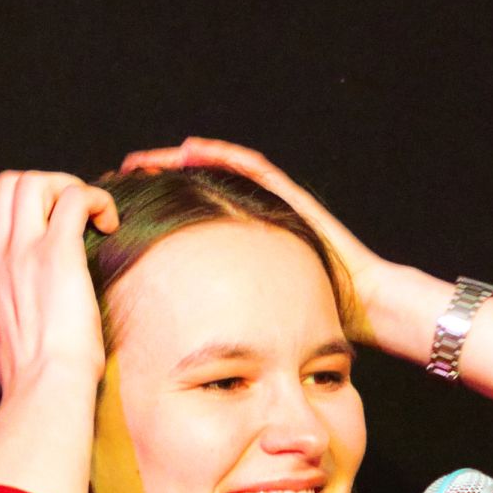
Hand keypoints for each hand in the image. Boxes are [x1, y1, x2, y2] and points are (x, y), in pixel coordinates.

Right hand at [0, 168, 117, 399]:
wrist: (42, 391)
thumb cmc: (33, 381)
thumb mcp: (1, 342)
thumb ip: (6, 314)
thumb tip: (26, 315)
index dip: (20, 211)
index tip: (49, 231)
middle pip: (7, 185)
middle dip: (43, 187)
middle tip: (72, 216)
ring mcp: (23, 251)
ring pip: (34, 181)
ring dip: (66, 187)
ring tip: (90, 216)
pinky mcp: (57, 254)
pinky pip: (74, 197)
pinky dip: (95, 199)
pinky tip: (108, 223)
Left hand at [115, 138, 399, 344]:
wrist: (366, 305)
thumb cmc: (315, 317)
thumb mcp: (251, 320)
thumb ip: (221, 321)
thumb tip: (181, 344)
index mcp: (240, 247)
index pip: (192, 217)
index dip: (158, 210)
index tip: (126, 208)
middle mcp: (252, 220)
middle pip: (198, 189)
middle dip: (161, 179)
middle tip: (126, 174)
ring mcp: (272, 204)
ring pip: (219, 171)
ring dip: (182, 160)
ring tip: (148, 157)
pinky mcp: (289, 196)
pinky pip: (251, 168)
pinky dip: (221, 156)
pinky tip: (192, 149)